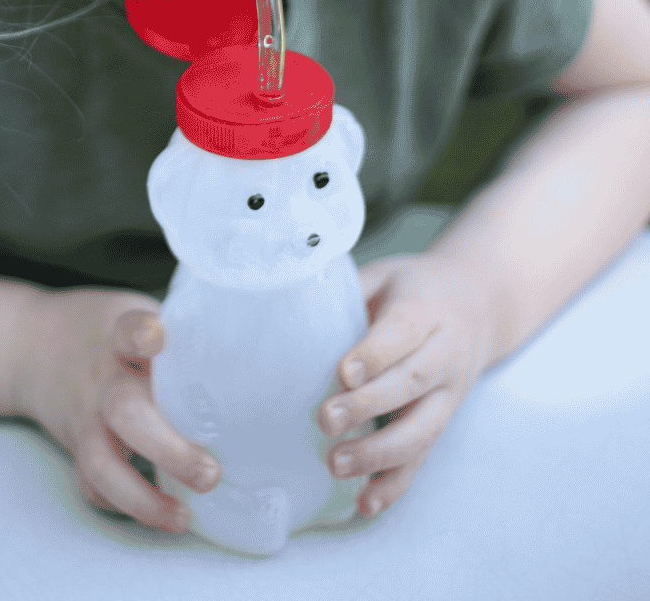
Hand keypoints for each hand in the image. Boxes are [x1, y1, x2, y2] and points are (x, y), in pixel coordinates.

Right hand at [16, 286, 221, 532]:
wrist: (32, 345)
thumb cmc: (104, 330)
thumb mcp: (133, 311)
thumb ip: (177, 331)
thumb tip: (250, 348)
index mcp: (118, 336)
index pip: (128, 330)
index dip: (142, 335)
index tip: (157, 339)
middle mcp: (101, 380)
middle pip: (125, 412)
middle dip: (167, 448)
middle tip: (209, 472)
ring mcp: (85, 417)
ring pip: (102, 463)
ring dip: (142, 498)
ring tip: (184, 516)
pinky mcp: (76, 446)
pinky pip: (92, 484)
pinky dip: (122, 505)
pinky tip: (160, 515)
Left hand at [315, 252, 495, 517]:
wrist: (480, 303)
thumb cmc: (415, 288)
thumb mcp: (387, 273)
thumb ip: (352, 287)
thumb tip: (295, 297)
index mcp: (426, 311)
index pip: (402, 333)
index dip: (374, 354)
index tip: (343, 372)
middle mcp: (444, 356)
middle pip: (410, 384)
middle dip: (368, 406)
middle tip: (325, 420)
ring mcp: (449, 395)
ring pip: (422, 430)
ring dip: (379, 453)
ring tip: (335, 464)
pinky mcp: (443, 422)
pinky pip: (424, 457)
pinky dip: (396, 483)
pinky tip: (366, 503)